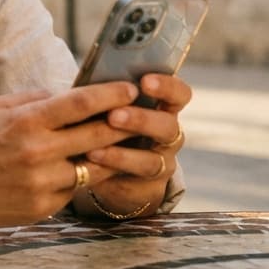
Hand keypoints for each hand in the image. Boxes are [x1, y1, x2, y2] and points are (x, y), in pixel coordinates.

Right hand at [0, 81, 142, 228]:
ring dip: (109, 155)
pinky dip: (80, 178)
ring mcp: (42, 182)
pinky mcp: (43, 207)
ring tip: (123, 144)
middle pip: (98, 135)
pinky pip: (74, 189)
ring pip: (94, 167)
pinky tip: (81, 169)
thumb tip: (70, 94)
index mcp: (27, 121)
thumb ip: (35, 98)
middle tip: (142, 115)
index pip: (80, 103)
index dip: (110, 94)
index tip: (130, 89)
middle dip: (124, 124)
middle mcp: (38, 152)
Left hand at [81, 73, 191, 216]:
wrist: (109, 165)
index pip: (179, 94)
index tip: (145, 81)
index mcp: (164, 107)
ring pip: (152, 160)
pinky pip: (134, 182)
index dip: (167, 87)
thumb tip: (88, 82)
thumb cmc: (108, 122)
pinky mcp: (149, 187)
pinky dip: (112, 172)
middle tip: (114, 116)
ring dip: (123, 154)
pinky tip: (92, 163)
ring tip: (94, 147)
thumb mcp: (110, 105)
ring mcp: (162, 162)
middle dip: (141, 120)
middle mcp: (168, 135)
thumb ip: (109, 95)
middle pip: (168, 127)